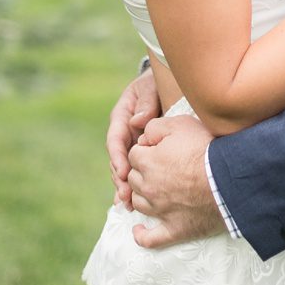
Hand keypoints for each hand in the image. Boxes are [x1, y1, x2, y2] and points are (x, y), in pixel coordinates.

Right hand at [106, 68, 162, 207]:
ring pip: (125, 167)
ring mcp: (132, 142)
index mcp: (121, 116)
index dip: (118, 156)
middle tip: (125, 195)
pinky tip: (133, 202)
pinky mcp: (142, 151)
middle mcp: (124, 132)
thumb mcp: (151, 87)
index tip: (124, 171)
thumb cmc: (159, 82)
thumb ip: (147, 101)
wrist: (168, 82)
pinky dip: (134, 184)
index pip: (116, 139)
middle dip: (120, 178)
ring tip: (127, 203)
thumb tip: (138, 121)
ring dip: (124, 185)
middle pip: (118, 158)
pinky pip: (136, 168)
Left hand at [127, 114, 226, 248]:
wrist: (230, 179)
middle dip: (143, 171)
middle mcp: (147, 188)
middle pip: (133, 179)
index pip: (134, 155)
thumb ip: (155, 126)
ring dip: (143, 195)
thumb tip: (142, 136)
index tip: (163, 148)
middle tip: (165, 166)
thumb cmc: (208, 149)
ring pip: (138, 203)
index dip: (147, 149)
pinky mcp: (173, 229)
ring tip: (157, 190)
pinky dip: (142, 235)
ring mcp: (159, 211)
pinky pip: (149, 238)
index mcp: (147, 163)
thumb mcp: (182, 124)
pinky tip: (139, 230)